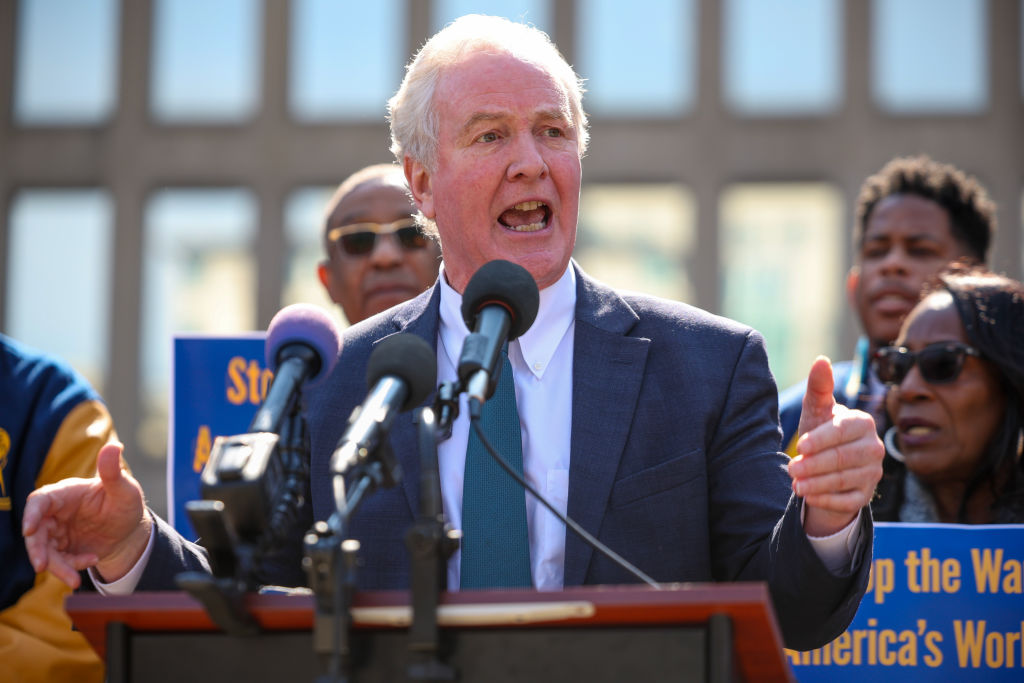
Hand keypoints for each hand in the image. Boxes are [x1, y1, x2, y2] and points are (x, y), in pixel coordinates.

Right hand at [23, 442, 151, 587]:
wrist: (130, 531)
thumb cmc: (126, 503)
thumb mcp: (125, 490)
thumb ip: (113, 472)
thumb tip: (114, 446)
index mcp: (67, 493)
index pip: (41, 500)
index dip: (32, 514)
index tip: (30, 530)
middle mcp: (57, 513)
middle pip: (37, 530)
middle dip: (37, 549)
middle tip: (43, 566)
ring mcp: (57, 532)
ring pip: (45, 550)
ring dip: (56, 565)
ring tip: (74, 578)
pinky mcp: (62, 549)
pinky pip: (59, 561)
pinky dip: (72, 566)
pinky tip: (92, 560)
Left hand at [787, 357, 883, 536]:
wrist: (827, 465)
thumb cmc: (821, 432)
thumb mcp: (816, 410)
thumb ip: (819, 387)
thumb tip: (820, 360)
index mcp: (862, 423)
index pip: (843, 432)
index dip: (822, 440)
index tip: (802, 447)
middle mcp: (874, 448)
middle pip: (843, 458)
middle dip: (815, 465)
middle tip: (792, 469)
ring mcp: (872, 473)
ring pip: (845, 480)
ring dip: (818, 484)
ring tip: (796, 485)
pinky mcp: (864, 495)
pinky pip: (848, 501)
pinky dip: (827, 500)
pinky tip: (809, 497)